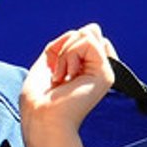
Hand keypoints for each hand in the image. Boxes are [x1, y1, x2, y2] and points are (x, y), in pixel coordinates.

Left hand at [20, 23, 115, 146]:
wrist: (42, 118)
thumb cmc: (40, 98)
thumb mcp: (51, 58)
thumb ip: (69, 42)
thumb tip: (93, 29)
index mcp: (86, 68)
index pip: (84, 36)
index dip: (63, 44)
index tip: (54, 70)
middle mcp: (98, 70)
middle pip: (87, 32)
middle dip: (65, 46)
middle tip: (59, 74)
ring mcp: (104, 72)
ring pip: (88, 34)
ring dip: (65, 53)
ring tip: (63, 77)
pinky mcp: (106, 74)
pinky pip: (88, 42)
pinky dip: (70, 54)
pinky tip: (68, 76)